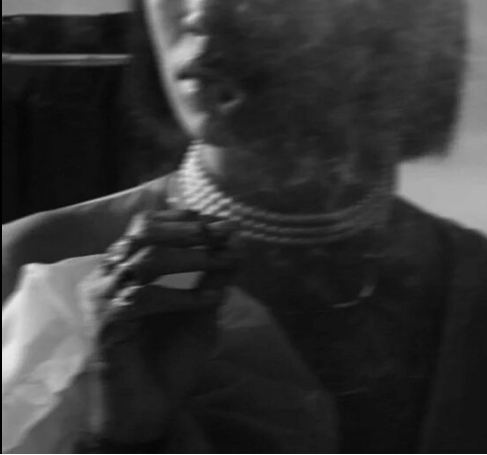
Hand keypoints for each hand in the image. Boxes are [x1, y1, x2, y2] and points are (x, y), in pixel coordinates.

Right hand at [89, 209, 238, 445]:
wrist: (146, 411)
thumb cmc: (169, 359)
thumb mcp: (200, 310)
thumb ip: (214, 276)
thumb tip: (238, 240)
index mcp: (124, 266)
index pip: (150, 225)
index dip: (187, 220)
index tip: (223, 223)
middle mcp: (107, 275)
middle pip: (143, 230)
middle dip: (186, 229)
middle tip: (221, 233)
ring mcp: (102, 298)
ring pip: (145, 258)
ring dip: (190, 257)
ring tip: (221, 261)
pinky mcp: (106, 324)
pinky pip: (145, 297)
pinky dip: (181, 296)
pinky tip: (209, 301)